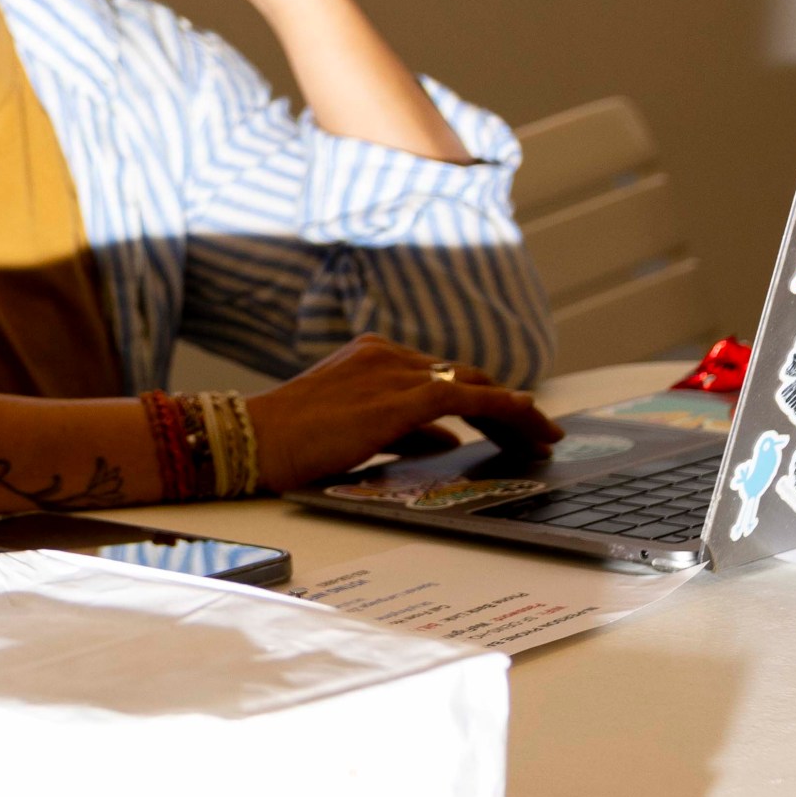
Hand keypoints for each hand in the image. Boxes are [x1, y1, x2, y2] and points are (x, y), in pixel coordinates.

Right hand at [246, 335, 560, 490]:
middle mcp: (386, 355)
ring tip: (545, 440)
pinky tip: (533, 428)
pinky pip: (470, 398)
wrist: (250, 440)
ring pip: (474, 384)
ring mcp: (393, 372)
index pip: (441, 374)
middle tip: (537, 436)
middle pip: (464, 375)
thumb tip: (446, 442)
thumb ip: (403, 431)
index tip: (508, 421)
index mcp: (370, 356)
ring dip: (516, 412)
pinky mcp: (400, 398)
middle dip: (507, 406)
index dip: (482, 398)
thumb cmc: (289, 442)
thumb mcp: (355, 431)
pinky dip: (508, 410)